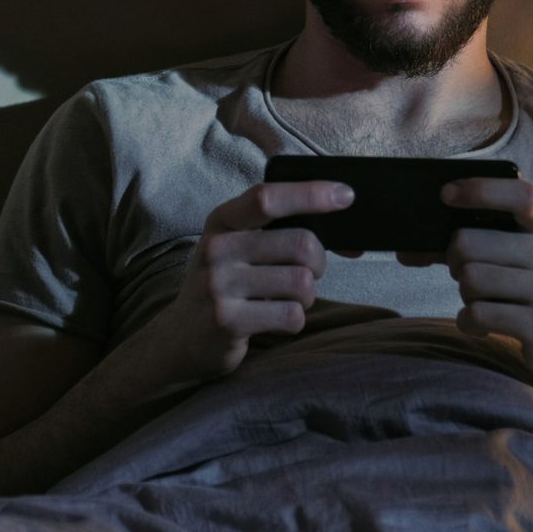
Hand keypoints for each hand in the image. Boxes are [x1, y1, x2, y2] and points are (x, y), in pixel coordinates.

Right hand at [157, 180, 354, 382]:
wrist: (181, 338)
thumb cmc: (226, 283)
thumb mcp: (237, 246)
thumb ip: (279, 231)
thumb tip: (350, 238)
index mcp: (222, 220)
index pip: (268, 198)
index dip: (310, 193)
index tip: (346, 194)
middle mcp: (217, 248)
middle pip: (300, 243)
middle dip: (319, 261)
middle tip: (309, 272)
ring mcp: (218, 285)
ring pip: (302, 282)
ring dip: (307, 295)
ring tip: (286, 298)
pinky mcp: (227, 321)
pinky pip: (292, 316)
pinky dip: (294, 320)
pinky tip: (273, 319)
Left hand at [440, 177, 532, 391]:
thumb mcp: (518, 263)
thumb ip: (471, 247)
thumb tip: (406, 251)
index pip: (521, 196)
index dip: (481, 189)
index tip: (446, 194)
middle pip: (469, 243)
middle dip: (454, 261)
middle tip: (466, 275)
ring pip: (470, 278)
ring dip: (464, 294)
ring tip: (482, 302)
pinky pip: (478, 314)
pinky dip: (468, 322)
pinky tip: (481, 325)